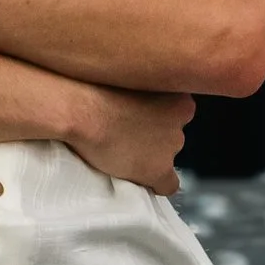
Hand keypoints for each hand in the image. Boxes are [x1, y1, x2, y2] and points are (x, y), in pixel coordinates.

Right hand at [62, 85, 194, 195]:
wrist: (83, 111)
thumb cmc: (97, 88)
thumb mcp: (130, 79)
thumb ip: (145, 89)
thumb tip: (140, 100)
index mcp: (178, 97)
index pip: (180, 113)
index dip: (158, 116)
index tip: (141, 117)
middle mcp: (181, 121)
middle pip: (173, 134)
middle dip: (155, 135)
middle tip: (129, 132)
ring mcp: (171, 147)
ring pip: (167, 156)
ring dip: (151, 155)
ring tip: (123, 149)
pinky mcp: (159, 170)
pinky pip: (168, 185)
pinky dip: (156, 183)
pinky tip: (140, 178)